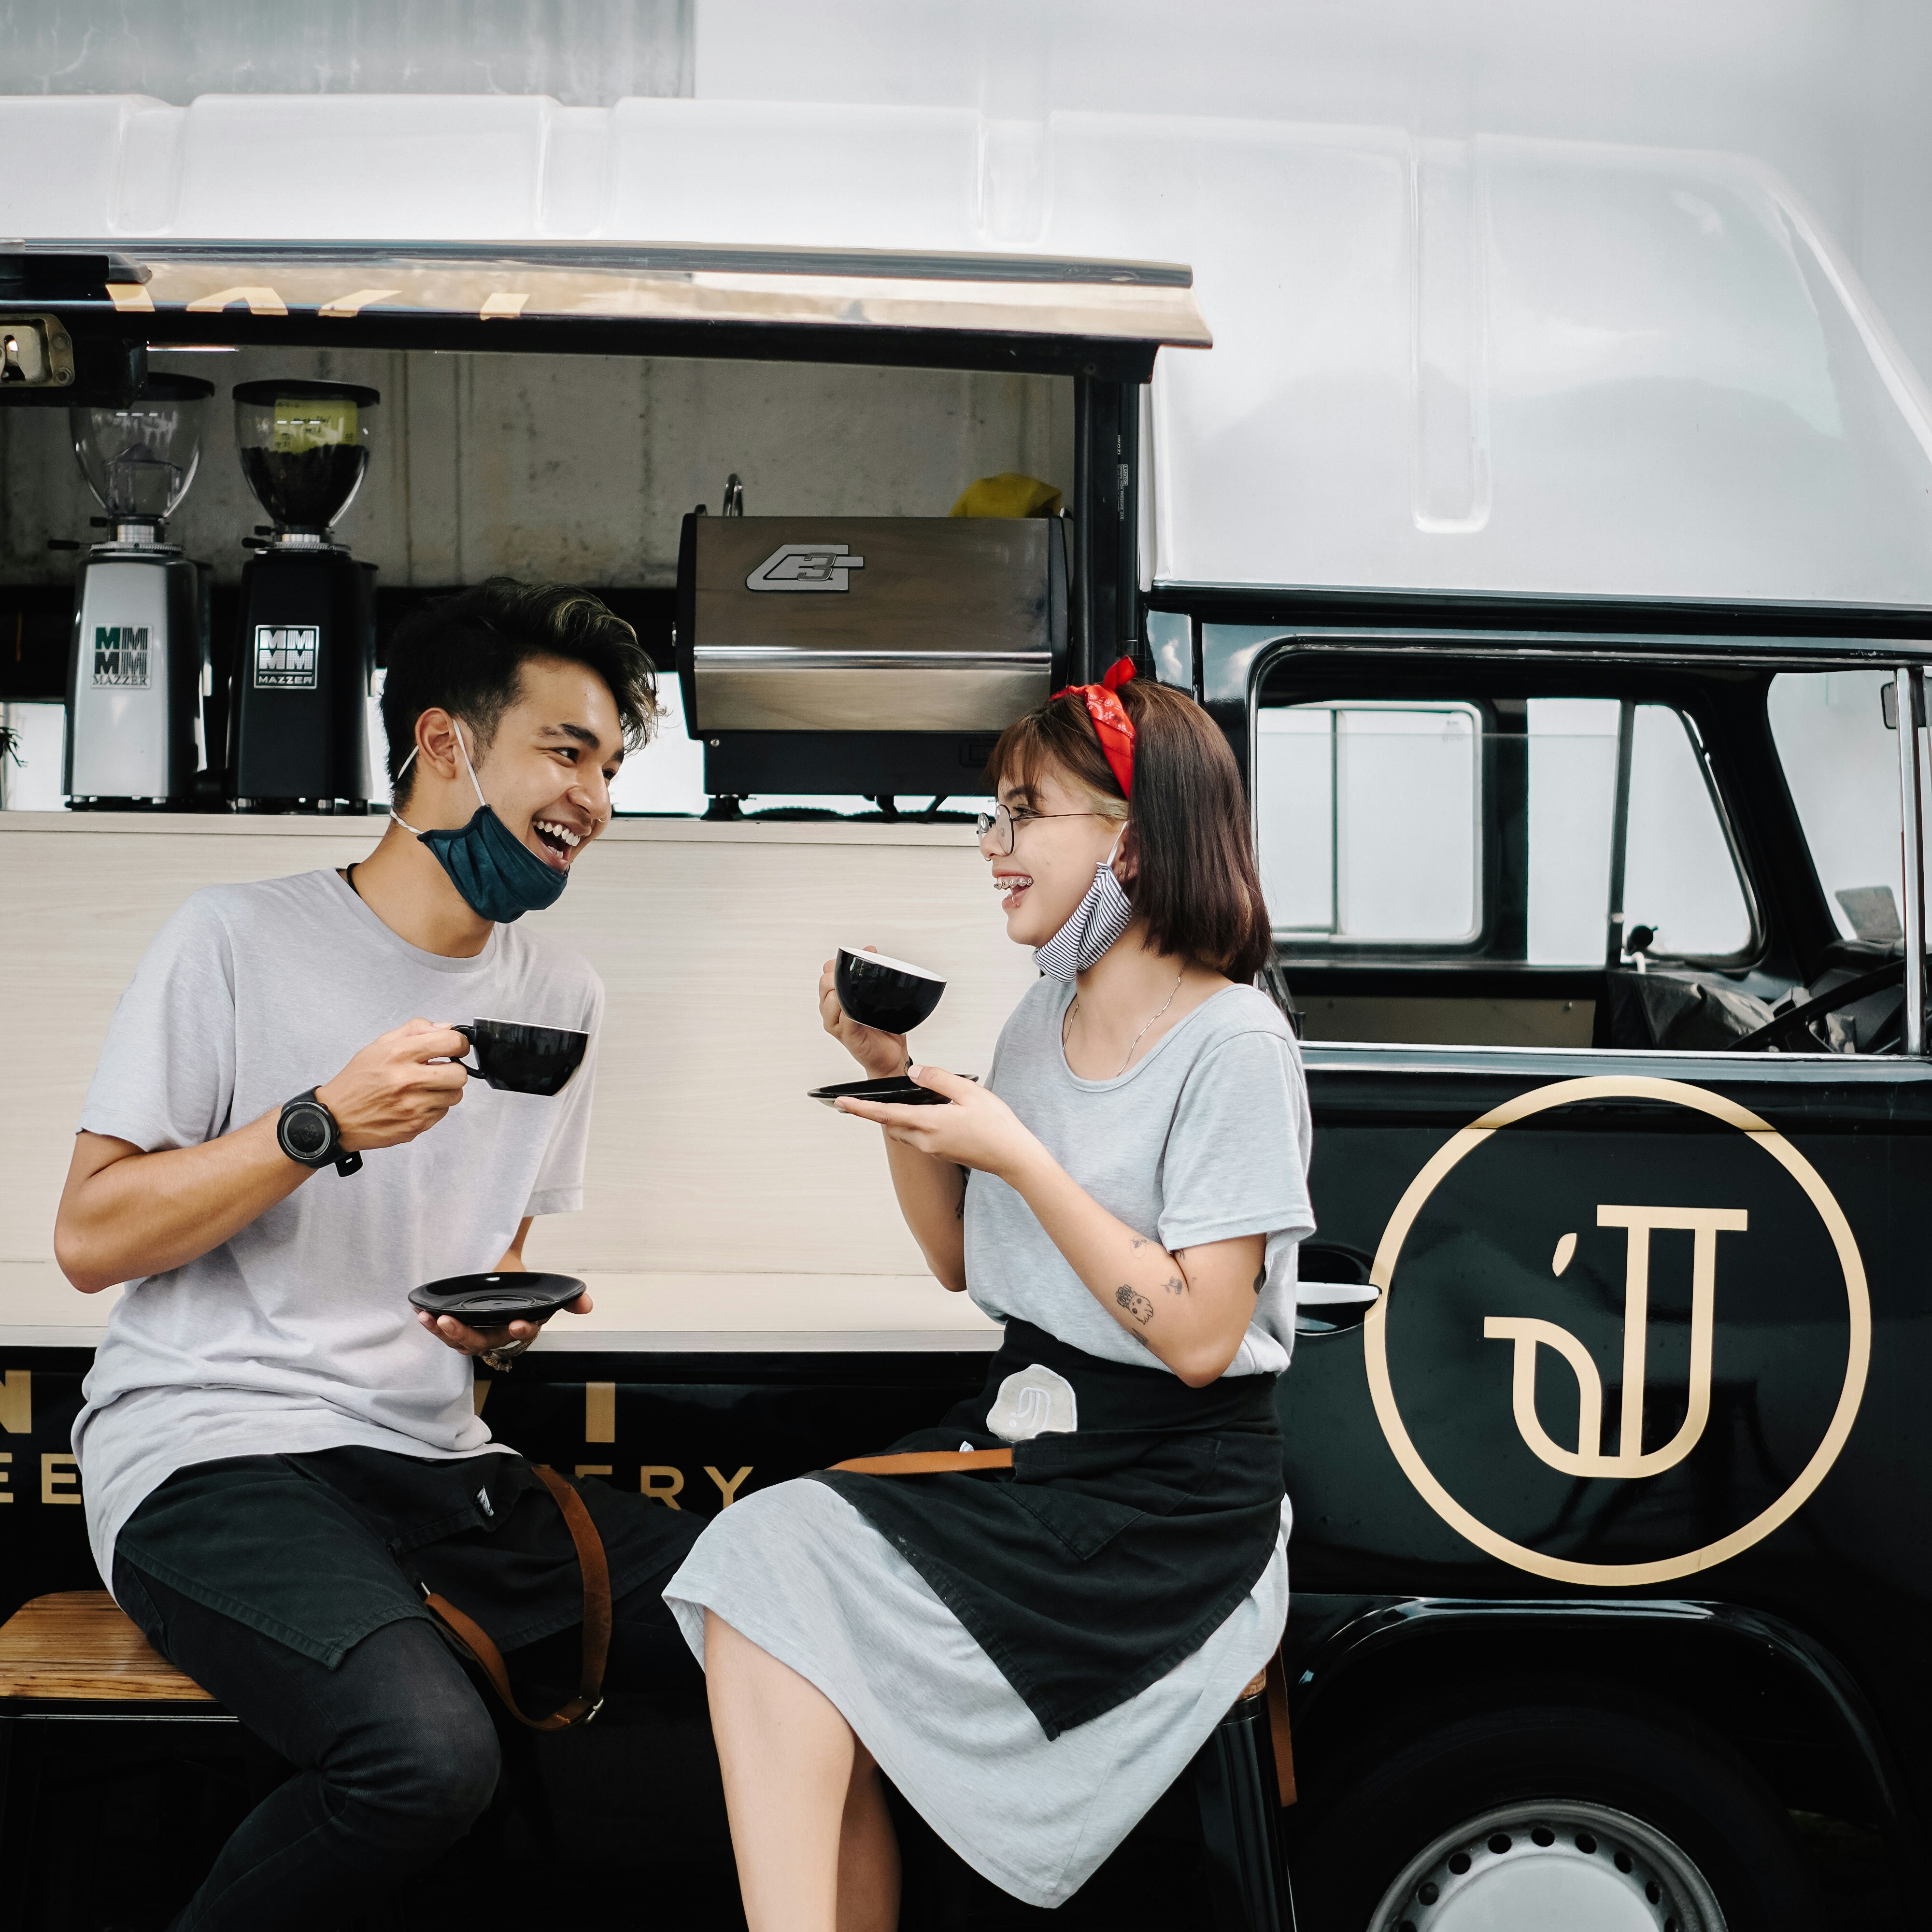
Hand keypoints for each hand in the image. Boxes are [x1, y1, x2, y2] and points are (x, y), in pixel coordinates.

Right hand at [315, 1019, 471, 1152]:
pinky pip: (442, 1113)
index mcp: (398, 1055)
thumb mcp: (379, 1045)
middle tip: (441, 1070)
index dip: (459, 1043)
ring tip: (426, 1087)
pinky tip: (416, 1102)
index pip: (450, 1042)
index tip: (455, 1047)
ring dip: (445, 1090)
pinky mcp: (415, 1126)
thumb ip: (415, 1030)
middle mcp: (407, 1080)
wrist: (335, 1117)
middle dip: (454, 1069)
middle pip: (459, 1074)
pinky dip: (434, 1107)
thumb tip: (446, 1027)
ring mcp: (412, 1107)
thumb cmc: (356, 1081)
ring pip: (455, 1095)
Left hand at [417, 1288, 593, 1358]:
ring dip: (443, 1333)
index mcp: (519, 1327)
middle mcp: (496, 1334)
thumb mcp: (544, 1290)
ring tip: (430, 1319)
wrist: (500, 1270)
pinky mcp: (456, 1327)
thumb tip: (587, 1306)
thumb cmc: (520, 1283)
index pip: (523, 1334)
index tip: (520, 1323)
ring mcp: (474, 1332)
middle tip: (450, 1321)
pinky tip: (421, 1313)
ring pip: (458, 1342)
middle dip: (464, 1335)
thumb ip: (567, 1299)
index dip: (522, 1331)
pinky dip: (431, 1326)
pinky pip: (444, 1333)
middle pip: (481, 1343)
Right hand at [818, 952, 909, 1078]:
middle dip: (840, 975)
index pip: (827, 972)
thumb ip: (869, 974)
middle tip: (857, 976)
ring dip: (845, 992)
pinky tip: (860, 1009)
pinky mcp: (847, 1036)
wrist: (890, 1055)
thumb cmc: (882, 1027)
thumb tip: (869, 950)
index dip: (839, 963)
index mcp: (835, 998)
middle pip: (825, 982)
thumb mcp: (874, 996)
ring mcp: (837, 1024)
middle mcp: (832, 1010)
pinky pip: (845, 1019)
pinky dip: (851, 1012)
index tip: (858, 960)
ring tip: (860, 993)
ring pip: (830, 999)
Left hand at [835, 1064, 1038, 1179]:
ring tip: (898, 1101)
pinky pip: (919, 1137)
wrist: (1013, 1157)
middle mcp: (926, 1141)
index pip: (885, 1115)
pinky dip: (914, 1123)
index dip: (860, 1109)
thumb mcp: (969, 1092)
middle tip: (862, 1099)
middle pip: (891, 1124)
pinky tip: (929, 1112)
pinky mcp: (942, 1153)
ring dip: (896, 1118)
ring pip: (904, 1131)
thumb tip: (914, 1073)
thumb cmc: (996, 1125)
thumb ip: (938, 1079)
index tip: (840, 1103)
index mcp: (929, 1124)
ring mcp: (933, 1150)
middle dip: (877, 1112)